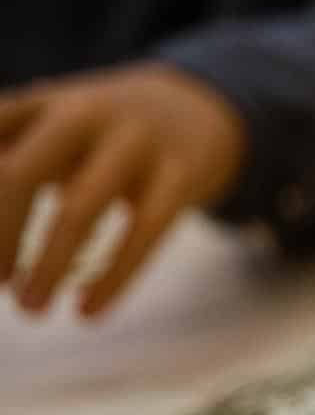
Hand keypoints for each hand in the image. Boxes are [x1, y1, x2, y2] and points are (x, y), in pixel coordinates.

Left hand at [0, 63, 244, 317]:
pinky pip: (143, 233)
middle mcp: (83, 114)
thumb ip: (8, 153)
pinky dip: (112, 278)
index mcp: (42, 103)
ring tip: (31, 308)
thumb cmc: (102, 133)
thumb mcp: (50, 124)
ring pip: (79, 210)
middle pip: (17, 174)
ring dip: (47, 266)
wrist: (196, 109)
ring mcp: (135, 143)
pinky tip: (88, 311)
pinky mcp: (179, 176)